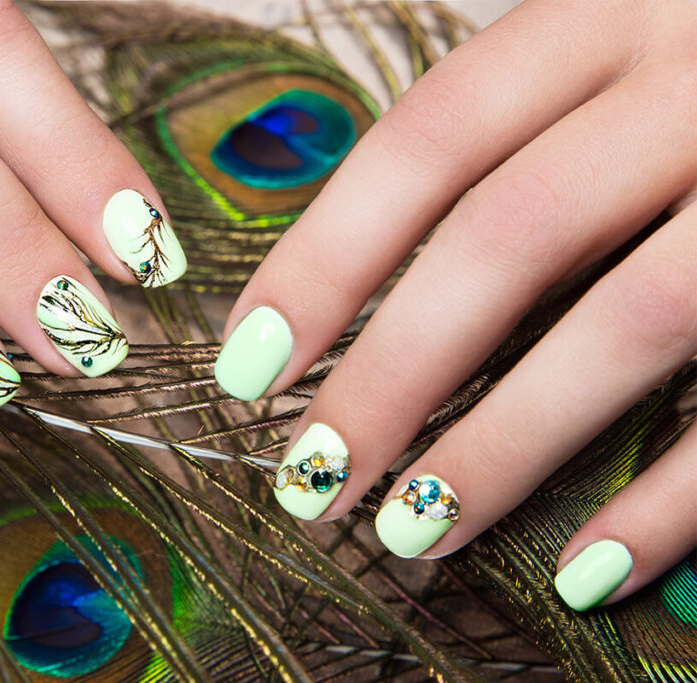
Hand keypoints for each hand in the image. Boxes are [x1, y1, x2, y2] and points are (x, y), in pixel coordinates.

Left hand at [214, 0, 696, 611]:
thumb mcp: (608, 63)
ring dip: (505, 448)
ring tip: (412, 530)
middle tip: (311, 477)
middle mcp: (694, 78)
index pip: (426, 142)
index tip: (247, 366)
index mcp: (605, 16)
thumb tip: (361, 294)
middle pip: (507, 239)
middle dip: (392, 374)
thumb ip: (509, 149)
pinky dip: (671, 500)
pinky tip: (585, 572)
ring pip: (628, 322)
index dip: (323, 261)